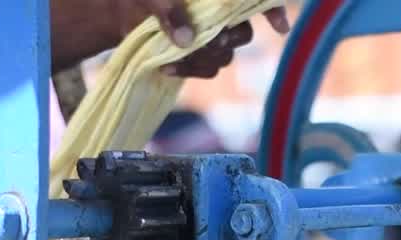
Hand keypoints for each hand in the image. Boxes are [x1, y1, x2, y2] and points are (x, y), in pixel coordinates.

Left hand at [124, 1, 288, 78]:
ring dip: (204, 59)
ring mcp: (212, 36)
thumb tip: (187, 40)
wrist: (121, 12)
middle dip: (226, 40)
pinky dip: (190, 71)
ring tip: (175, 56)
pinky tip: (167, 67)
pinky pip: (209, 69)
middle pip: (243, 33)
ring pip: (226, 55)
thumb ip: (169, 11)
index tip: (280, 27)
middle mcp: (220, 14)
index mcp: (217, 0)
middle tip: (210, 41)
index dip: (273, 9)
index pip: (255, 2)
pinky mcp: (200, 56)